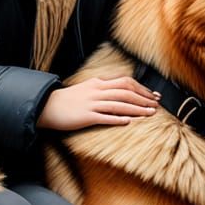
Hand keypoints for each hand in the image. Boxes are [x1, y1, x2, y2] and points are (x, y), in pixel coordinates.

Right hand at [37, 75, 161, 130]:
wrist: (47, 106)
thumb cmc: (68, 100)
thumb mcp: (87, 88)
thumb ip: (103, 89)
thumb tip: (121, 91)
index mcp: (99, 83)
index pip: (126, 83)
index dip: (142, 89)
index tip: (153, 96)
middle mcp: (97, 91)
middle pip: (126, 92)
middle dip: (144, 98)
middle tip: (157, 105)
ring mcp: (92, 103)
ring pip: (119, 104)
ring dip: (137, 109)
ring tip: (150, 114)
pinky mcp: (86, 116)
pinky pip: (104, 117)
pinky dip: (118, 118)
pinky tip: (128, 121)